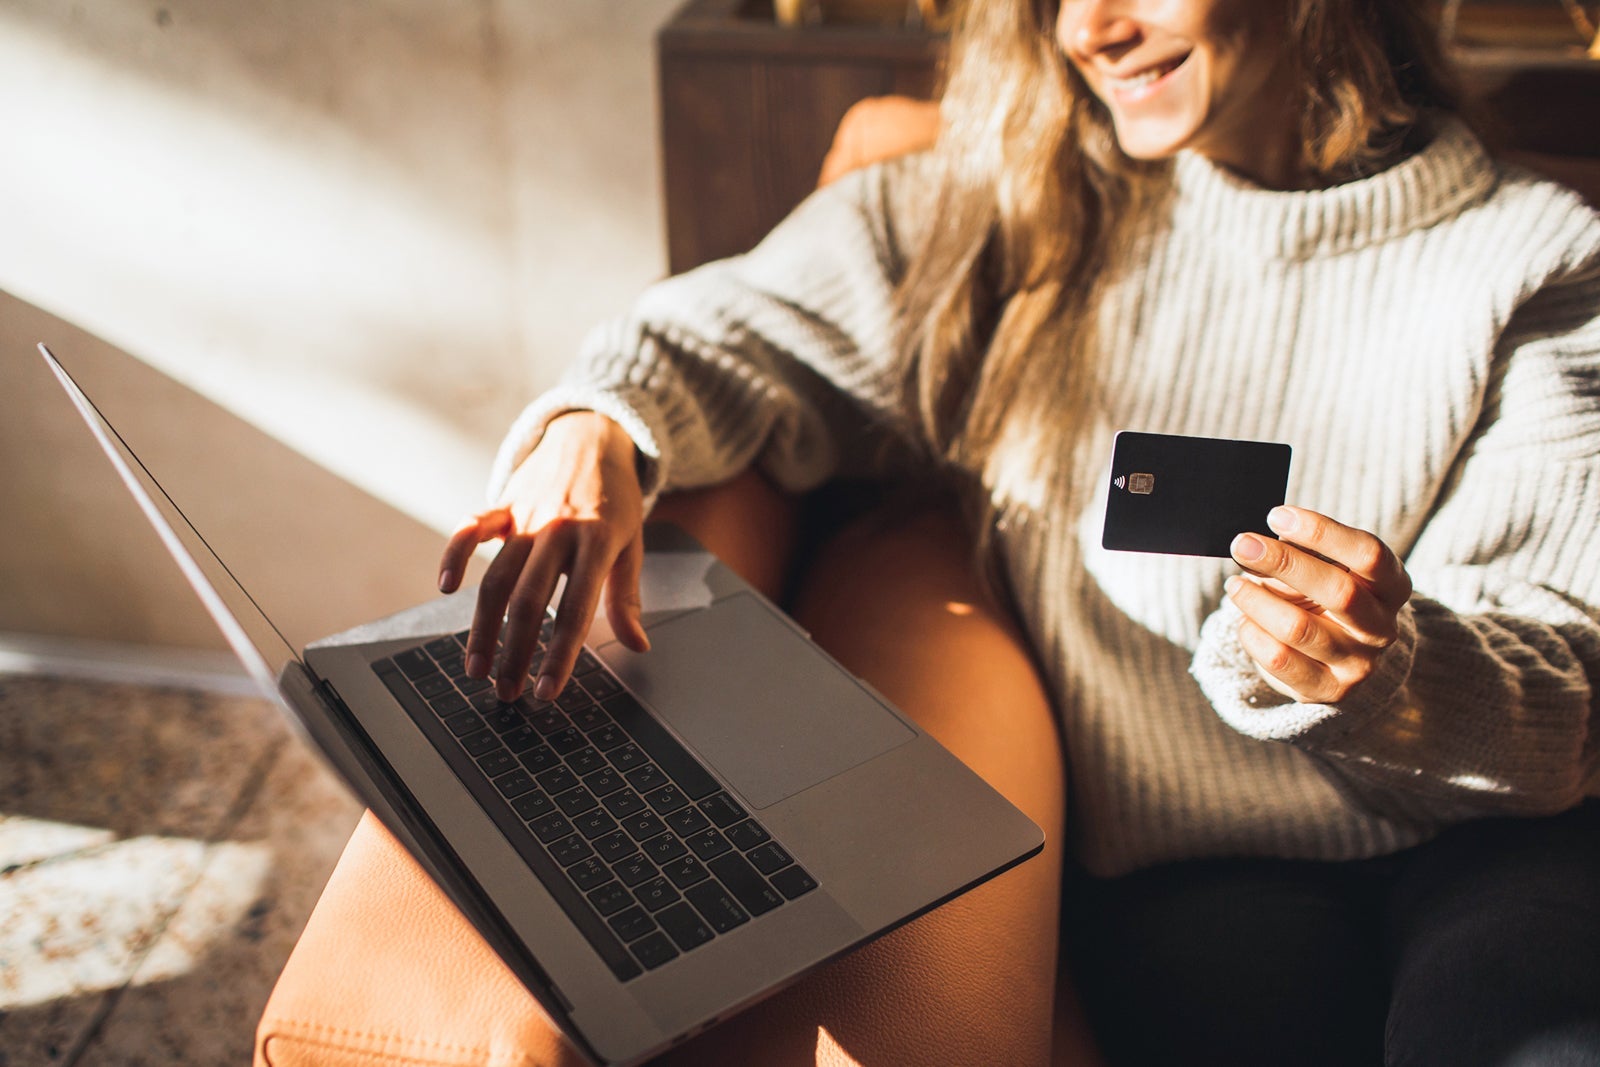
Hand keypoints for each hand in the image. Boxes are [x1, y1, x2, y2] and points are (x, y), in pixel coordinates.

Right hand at [437, 412, 649, 701]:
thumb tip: (639, 645)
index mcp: (597, 542)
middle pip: (529, 601)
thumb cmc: (615, 499)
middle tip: (506, 692)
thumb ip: (626, 596)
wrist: (592, 436)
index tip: (547, 692)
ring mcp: (527, 515)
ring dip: (482, 627)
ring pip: (497, 577)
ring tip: (476, 668)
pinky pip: (470, 529)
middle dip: (515, 652)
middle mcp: (558, 529)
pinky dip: (453, 555)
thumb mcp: (632, 543)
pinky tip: (444, 588)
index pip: (576, 610)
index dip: (560, 655)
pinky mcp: (502, 503)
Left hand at [1226, 506, 1411, 704]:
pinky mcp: (1328, 690)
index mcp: (1392, 586)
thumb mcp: (1328, 570)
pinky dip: (1252, 633)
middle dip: (1283, 562)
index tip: (1277, 516)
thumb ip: (1303, 555)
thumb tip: (1258, 544)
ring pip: (1299, 628)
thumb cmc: (1328, 599)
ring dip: (1257, 601)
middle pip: (1338, 591)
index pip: (1368, 554)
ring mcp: (1359, 664)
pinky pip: (1279, 659)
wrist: (1343, 662)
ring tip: (1235, 585)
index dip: (1322, 532)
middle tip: (1242, 544)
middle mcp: (1382, 627)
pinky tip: (1245, 619)